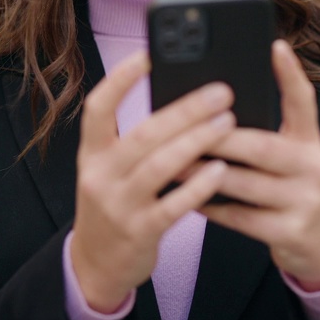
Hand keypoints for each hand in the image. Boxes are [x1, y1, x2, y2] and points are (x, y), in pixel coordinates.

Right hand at [70, 50, 235, 311]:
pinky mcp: (139, 233)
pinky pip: (173, 205)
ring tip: (228, 123)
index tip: (150, 54)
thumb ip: (136, 141)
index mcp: (91, 153)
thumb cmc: (116, 205)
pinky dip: (199, 185)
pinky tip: (221, 169)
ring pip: (160, 166)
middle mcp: (99, 175)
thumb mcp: (110, 170)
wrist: (97, 265)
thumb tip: (185, 102)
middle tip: (222, 91)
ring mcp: (118, 206)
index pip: (99, 106)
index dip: (121, 79)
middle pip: (143, 134)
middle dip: (185, 109)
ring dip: (197, 141)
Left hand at [201, 41, 319, 290]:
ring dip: (204, 173)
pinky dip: (212, 207)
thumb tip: (209, 110)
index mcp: (310, 143)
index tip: (274, 45)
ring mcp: (305, 201)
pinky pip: (241, 218)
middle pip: (262, 146)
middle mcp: (314, 167)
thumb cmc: (290, 190)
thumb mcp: (290, 159)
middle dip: (218, 137)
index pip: (303, 102)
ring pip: (246, 184)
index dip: (291, 73)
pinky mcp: (291, 232)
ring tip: (172, 163)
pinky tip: (189, 200)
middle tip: (183, 128)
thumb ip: (263, 136)